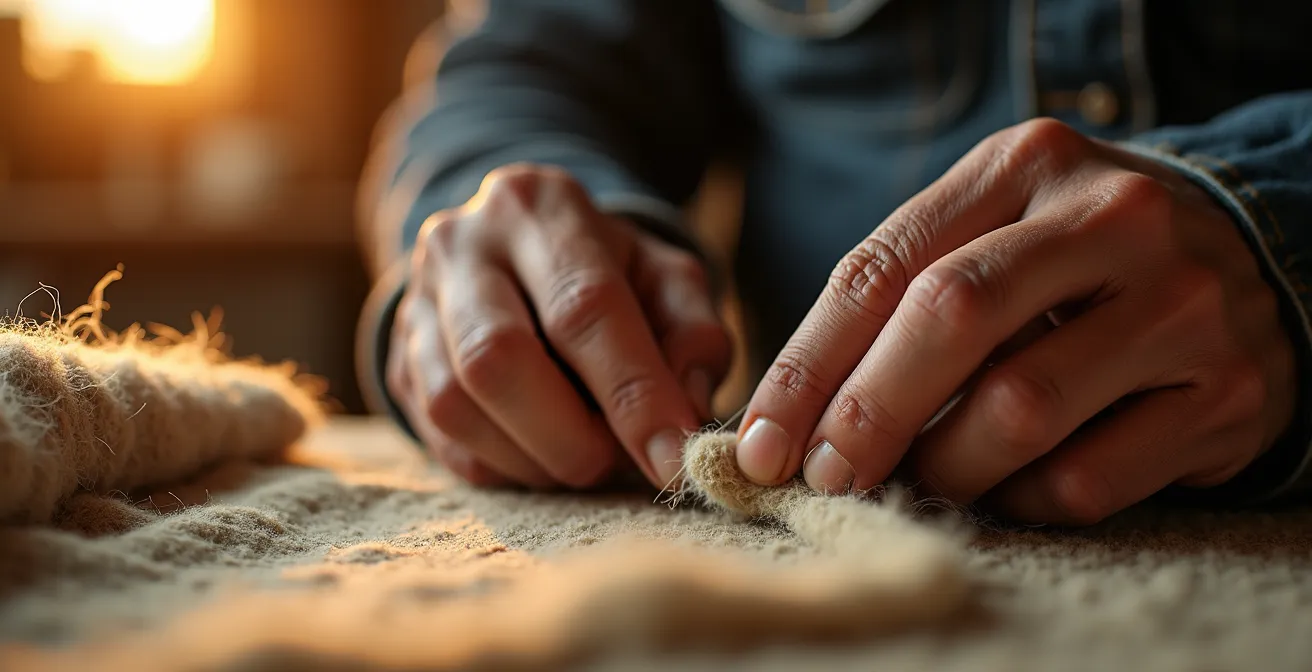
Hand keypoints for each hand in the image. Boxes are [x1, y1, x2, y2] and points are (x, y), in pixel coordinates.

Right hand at [387, 164, 729, 489]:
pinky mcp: (397, 360)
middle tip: (615, 463)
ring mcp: (416, 302)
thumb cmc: (610, 275)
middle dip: (568, 436)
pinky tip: (540, 455)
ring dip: (532, 459)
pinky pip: (438, 438)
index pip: (582, 306)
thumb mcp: (668, 282)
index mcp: (541, 207)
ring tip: (582, 457)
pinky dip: (501, 466)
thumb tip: (685, 416)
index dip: (632, 394)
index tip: (674, 460)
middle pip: (498, 358)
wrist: (522, 263)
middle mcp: (462, 244)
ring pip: (454, 405)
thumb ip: (694, 337)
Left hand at [736, 119, 1296, 524]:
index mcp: (1025, 164)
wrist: (1246, 264)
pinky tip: (1007, 486)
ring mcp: (1182, 303)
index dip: (807, 366)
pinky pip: (1087, 479)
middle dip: (866, 414)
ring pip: (1018, 409)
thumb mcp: (988, 236)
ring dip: (945, 466)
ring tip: (922, 478)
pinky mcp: (1228, 393)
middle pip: (950, 318)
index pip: (884, 267)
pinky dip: (1022, 499)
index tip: (762, 443)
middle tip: (824, 476)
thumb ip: (896, 299)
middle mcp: (1111, 218)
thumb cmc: (1071, 262)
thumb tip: (787, 418)